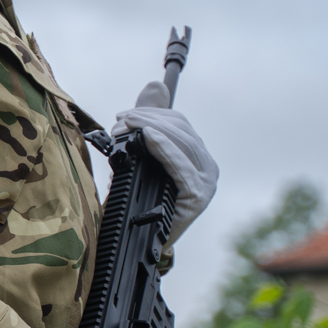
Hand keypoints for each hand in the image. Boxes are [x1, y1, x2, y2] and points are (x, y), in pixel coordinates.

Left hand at [112, 100, 217, 243]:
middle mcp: (207, 168)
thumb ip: (150, 120)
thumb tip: (155, 84)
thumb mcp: (140, 156)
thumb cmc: (138, 200)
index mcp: (198, 157)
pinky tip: (147, 137)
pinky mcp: (198, 196)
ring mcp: (206, 183)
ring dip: (150, 129)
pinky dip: (163, 148)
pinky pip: (181, 165)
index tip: (124, 115)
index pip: (179, 123)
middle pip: (180, 130)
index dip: (151, 113)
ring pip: (181, 143)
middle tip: (120, 121)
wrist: (137, 243)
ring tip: (126, 126)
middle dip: (147, 120)